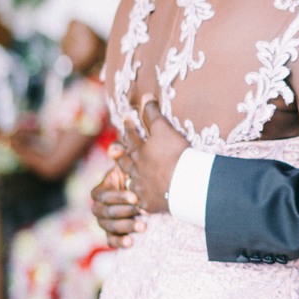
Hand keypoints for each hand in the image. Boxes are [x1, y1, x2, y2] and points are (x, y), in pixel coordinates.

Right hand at [91, 151, 144, 248]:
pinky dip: (119, 242)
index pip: (103, 195)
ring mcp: (104, 222)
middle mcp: (98, 208)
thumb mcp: (127, 165)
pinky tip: (131, 242)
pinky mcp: (111, 234)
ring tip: (143, 226)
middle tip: (142, 210)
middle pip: (106, 212)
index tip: (135, 197)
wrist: (140, 193)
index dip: (118, 196)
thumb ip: (121, 154)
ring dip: (126, 226)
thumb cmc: (132, 177)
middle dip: (125, 211)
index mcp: (100, 191)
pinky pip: (111, 241)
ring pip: (110, 227)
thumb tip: (116, 148)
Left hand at [119, 100, 187, 214]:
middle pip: (126, 162)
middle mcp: (137, 170)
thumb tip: (146, 94)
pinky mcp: (149, 204)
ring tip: (128, 178)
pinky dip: (139, 200)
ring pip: (131, 182)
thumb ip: (153, 113)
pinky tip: (138, 201)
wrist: (183, 184)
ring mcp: (141, 188)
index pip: (132, 137)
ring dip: (129, 179)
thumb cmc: (174, 154)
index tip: (124, 119)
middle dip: (121, 154)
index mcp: (139, 152)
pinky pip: (141, 202)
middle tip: (114, 151)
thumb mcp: (163, 129)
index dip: (128, 127)